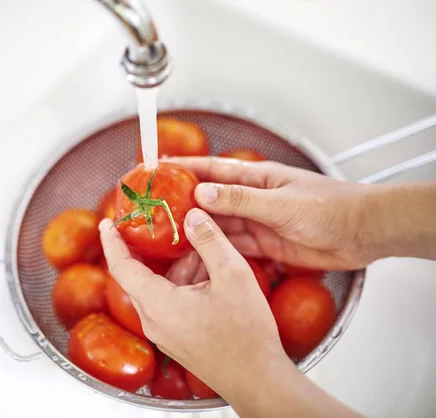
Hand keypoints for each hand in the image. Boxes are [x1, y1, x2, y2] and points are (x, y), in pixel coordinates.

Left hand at [99, 211, 358, 416]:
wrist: (257, 380)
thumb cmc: (246, 333)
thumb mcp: (232, 275)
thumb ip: (210, 240)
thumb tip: (193, 214)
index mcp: (157, 304)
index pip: (121, 267)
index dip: (112, 242)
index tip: (107, 223)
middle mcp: (154, 321)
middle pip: (144, 275)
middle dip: (159, 251)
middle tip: (171, 227)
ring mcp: (164, 333)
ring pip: (161, 288)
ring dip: (180, 267)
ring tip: (206, 251)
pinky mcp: (177, 339)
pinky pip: (171, 303)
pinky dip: (185, 284)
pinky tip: (210, 275)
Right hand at [164, 157, 374, 284]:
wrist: (363, 234)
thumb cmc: (329, 208)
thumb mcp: (281, 203)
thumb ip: (241, 200)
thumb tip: (201, 194)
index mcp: (256, 178)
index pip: (210, 169)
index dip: (182, 168)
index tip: (155, 168)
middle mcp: (251, 198)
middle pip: (209, 200)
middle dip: (182, 202)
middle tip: (153, 209)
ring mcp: (257, 222)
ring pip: (218, 225)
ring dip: (195, 228)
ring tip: (165, 234)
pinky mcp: (264, 245)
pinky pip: (232, 245)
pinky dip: (214, 248)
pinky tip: (195, 253)